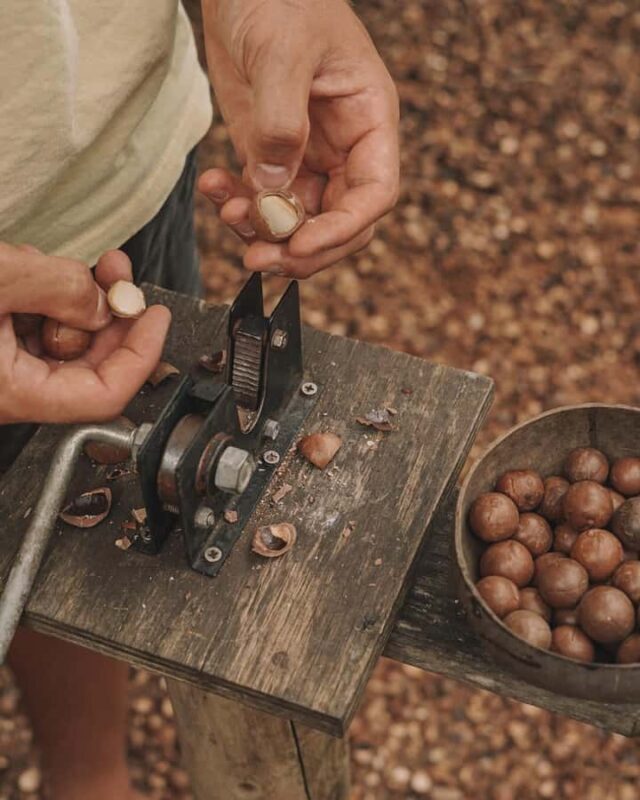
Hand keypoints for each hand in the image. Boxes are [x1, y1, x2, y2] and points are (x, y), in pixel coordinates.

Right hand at [0, 244, 170, 423]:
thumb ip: (59, 289)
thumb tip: (104, 304)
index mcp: (13, 394)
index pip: (106, 394)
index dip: (142, 353)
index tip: (156, 318)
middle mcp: (7, 391)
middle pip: (88, 364)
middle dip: (109, 313)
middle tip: (117, 274)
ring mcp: (0, 369)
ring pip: (59, 340)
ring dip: (72, 299)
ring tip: (60, 264)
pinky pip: (29, 328)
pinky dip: (40, 297)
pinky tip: (28, 270)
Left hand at [199, 0, 398, 277]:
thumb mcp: (282, 50)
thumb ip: (280, 122)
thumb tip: (271, 188)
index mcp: (369, 121)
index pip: (374, 194)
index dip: (341, 229)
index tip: (299, 243)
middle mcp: (343, 146)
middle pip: (338, 221)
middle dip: (300, 247)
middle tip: (259, 260)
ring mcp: (306, 154)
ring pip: (296, 218)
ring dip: (263, 231)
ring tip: (228, 215)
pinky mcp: (269, 153)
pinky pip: (259, 197)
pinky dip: (236, 204)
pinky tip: (213, 188)